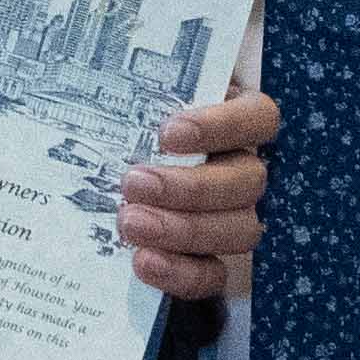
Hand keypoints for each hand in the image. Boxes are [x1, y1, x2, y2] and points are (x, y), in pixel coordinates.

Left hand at [121, 87, 278, 299]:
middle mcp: (243, 168)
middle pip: (247, 181)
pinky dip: (181, 272)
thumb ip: (136, 95)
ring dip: (183, 230)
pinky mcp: (212, 260)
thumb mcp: (134, 101)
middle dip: (190, 187)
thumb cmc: (125, 126)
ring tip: (131, 223)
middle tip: (134, 184)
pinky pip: (214, 274)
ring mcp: (233, 217)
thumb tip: (102, 85)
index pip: (258, 118)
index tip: (168, 134)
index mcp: (236, 119)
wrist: (101, 175)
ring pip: (238, 229)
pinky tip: (144, 261)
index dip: (221, 126)